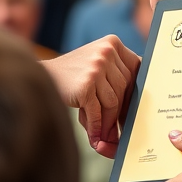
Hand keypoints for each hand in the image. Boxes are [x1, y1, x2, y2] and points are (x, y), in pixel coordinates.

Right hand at [44, 36, 139, 157]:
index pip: (136, 69)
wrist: (44, 75)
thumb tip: (137, 109)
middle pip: (125, 88)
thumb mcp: (98, 64)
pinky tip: (95, 138)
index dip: (136, 90)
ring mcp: (96, 67)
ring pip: (113, 102)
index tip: (133, 106)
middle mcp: (106, 51)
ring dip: (108, 123)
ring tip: (105, 137)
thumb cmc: (75, 75)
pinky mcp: (86, 85)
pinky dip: (97, 128)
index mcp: (113, 43)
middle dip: (121, 111)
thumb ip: (118, 76)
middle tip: (117, 129)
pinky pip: (98, 111)